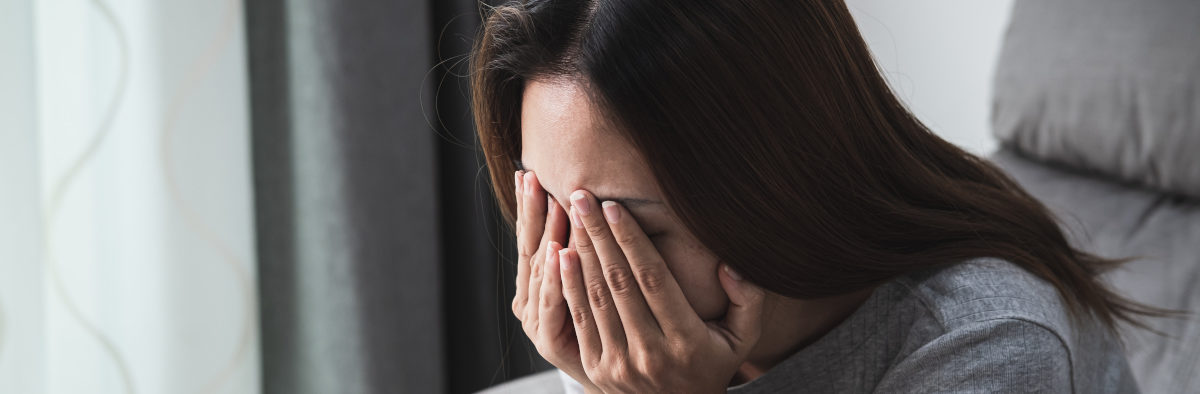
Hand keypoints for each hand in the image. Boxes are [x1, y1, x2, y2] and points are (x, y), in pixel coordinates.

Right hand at [511, 171, 600, 391]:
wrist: (630, 383)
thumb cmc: (621, 331)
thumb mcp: (599, 291)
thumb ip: (590, 255)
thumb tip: (590, 201)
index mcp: (537, 288)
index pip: (531, 239)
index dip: (528, 208)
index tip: (528, 173)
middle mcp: (531, 305)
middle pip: (530, 249)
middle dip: (531, 212)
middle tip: (530, 176)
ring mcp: (538, 325)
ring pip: (540, 272)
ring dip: (545, 235)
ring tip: (548, 202)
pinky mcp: (551, 344)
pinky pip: (553, 305)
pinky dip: (555, 279)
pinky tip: (559, 252)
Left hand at [560, 189, 766, 392]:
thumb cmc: (712, 365)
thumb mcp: (743, 339)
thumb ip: (748, 300)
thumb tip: (729, 265)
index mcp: (686, 340)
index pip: (653, 279)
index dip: (631, 240)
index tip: (614, 206)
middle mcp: (650, 352)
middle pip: (619, 282)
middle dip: (599, 234)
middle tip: (582, 196)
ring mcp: (619, 362)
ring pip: (595, 297)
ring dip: (580, 252)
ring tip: (570, 215)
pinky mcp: (596, 368)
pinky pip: (580, 319)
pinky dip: (568, 285)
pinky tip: (560, 255)